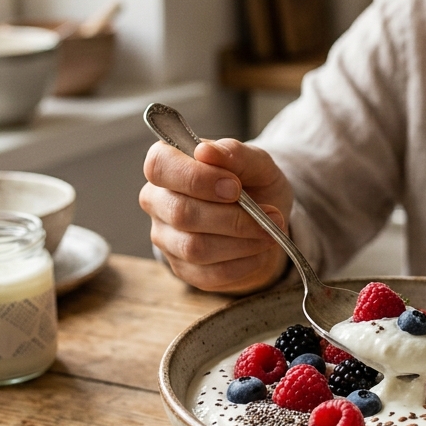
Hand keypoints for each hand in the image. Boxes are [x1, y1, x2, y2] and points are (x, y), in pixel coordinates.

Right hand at [140, 138, 293, 293]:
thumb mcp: (256, 162)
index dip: (196, 178)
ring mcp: (165, 238)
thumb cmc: (252, 183)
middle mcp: (156, 200)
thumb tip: (206, 151)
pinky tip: (259, 250)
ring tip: (268, 232)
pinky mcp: (182, 268)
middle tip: (268, 214)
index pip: (159, 167)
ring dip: (241, 242)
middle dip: (231, 218)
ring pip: (194, 248)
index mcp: (165, 164)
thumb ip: (234, 153)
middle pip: (180, 213)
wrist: (264, 216)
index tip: (235, 186)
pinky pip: (209, 274)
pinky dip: (243, 264)